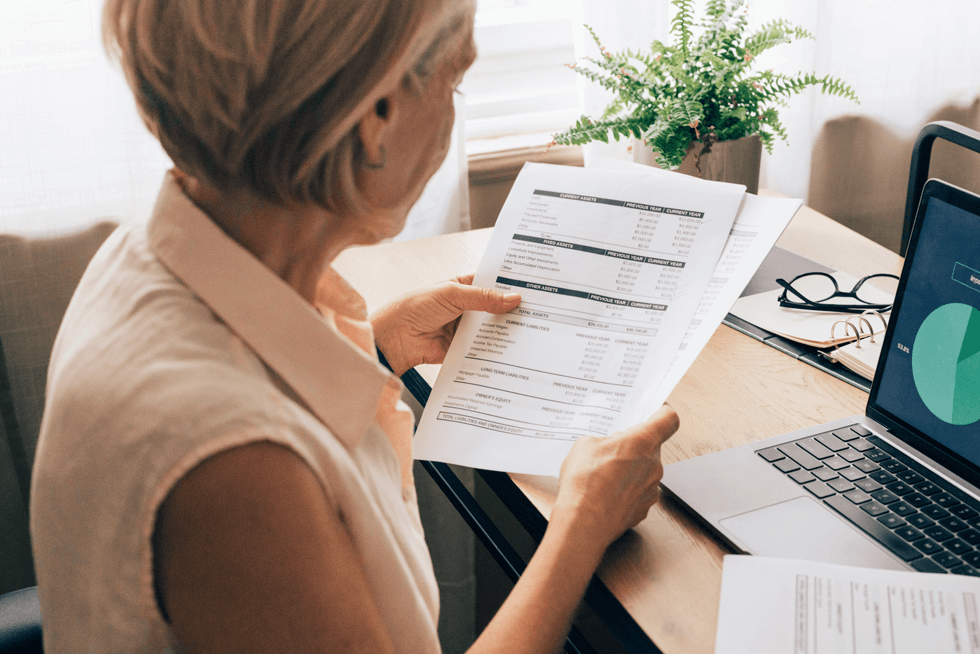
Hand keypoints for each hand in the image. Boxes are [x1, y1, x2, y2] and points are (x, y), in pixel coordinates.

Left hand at [371, 275, 520, 375]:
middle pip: (496, 308)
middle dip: (513, 310)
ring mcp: (466, 328)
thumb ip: (484, 298)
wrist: (396, 338)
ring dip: (507, 330)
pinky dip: (496, 349)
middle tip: (539, 310)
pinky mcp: (464, 348)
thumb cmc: (417, 307)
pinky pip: (484, 349)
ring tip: (533, 329)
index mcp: (464, 286)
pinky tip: (514, 349)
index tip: (534, 286)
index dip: (510, 284)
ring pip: (492, 329)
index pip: (492, 283)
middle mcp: (467, 307)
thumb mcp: (453, 294)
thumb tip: (513, 298)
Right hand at [554, 405, 679, 548]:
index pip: (668, 420)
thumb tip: (608, 445)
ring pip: (644, 471)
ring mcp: (651, 489)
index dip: (663, 412)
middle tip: (610, 448)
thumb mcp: (585, 445)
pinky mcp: (643, 508)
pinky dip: (625, 490)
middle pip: (652, 447)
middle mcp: (653, 465)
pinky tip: (605, 492)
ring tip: (602, 474)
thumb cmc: (585, 483)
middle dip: (633, 446)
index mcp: (643, 441)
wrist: (583, 523)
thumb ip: (604, 440)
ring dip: (628, 469)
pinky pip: (638, 492)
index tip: (656, 410)